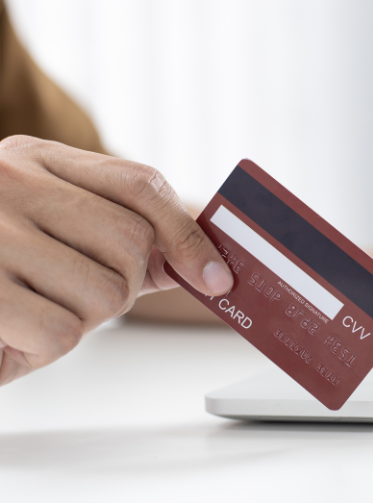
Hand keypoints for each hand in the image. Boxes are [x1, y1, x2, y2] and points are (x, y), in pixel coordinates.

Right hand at [0, 136, 233, 384]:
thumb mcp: (40, 222)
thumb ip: (114, 234)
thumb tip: (197, 261)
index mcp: (33, 158)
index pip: (140, 184)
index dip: (188, 235)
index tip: (217, 278)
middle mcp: (9, 182)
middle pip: (133, 246)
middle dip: (119, 286)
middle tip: (73, 293)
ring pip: (104, 294)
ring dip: (78, 320)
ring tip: (29, 310)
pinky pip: (61, 333)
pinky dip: (42, 349)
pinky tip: (9, 335)